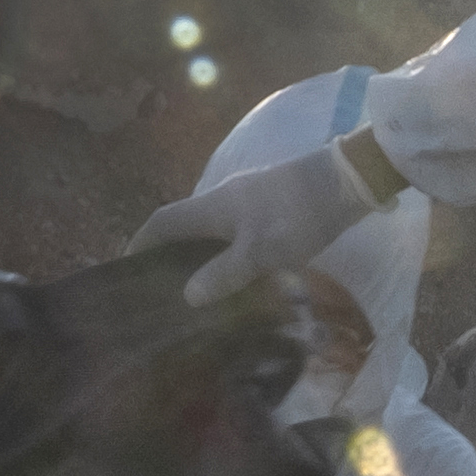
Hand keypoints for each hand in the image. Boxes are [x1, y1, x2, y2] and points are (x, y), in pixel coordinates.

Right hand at [135, 119, 380, 306]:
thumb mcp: (260, 252)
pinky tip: (239, 274)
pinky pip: (234, 230)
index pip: (162, 222)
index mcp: (212, 206)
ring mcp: (248, 199)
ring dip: (199, 253)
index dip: (141, 244)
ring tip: (197, 287)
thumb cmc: (298, 215)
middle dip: (168, 252)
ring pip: (211, 228)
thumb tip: (187, 296)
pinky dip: (225, 251)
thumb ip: (224, 274)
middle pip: (184, 225)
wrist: (348, 179)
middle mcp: (223, 198)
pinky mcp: (270, 204)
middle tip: (162, 286)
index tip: (127, 268)